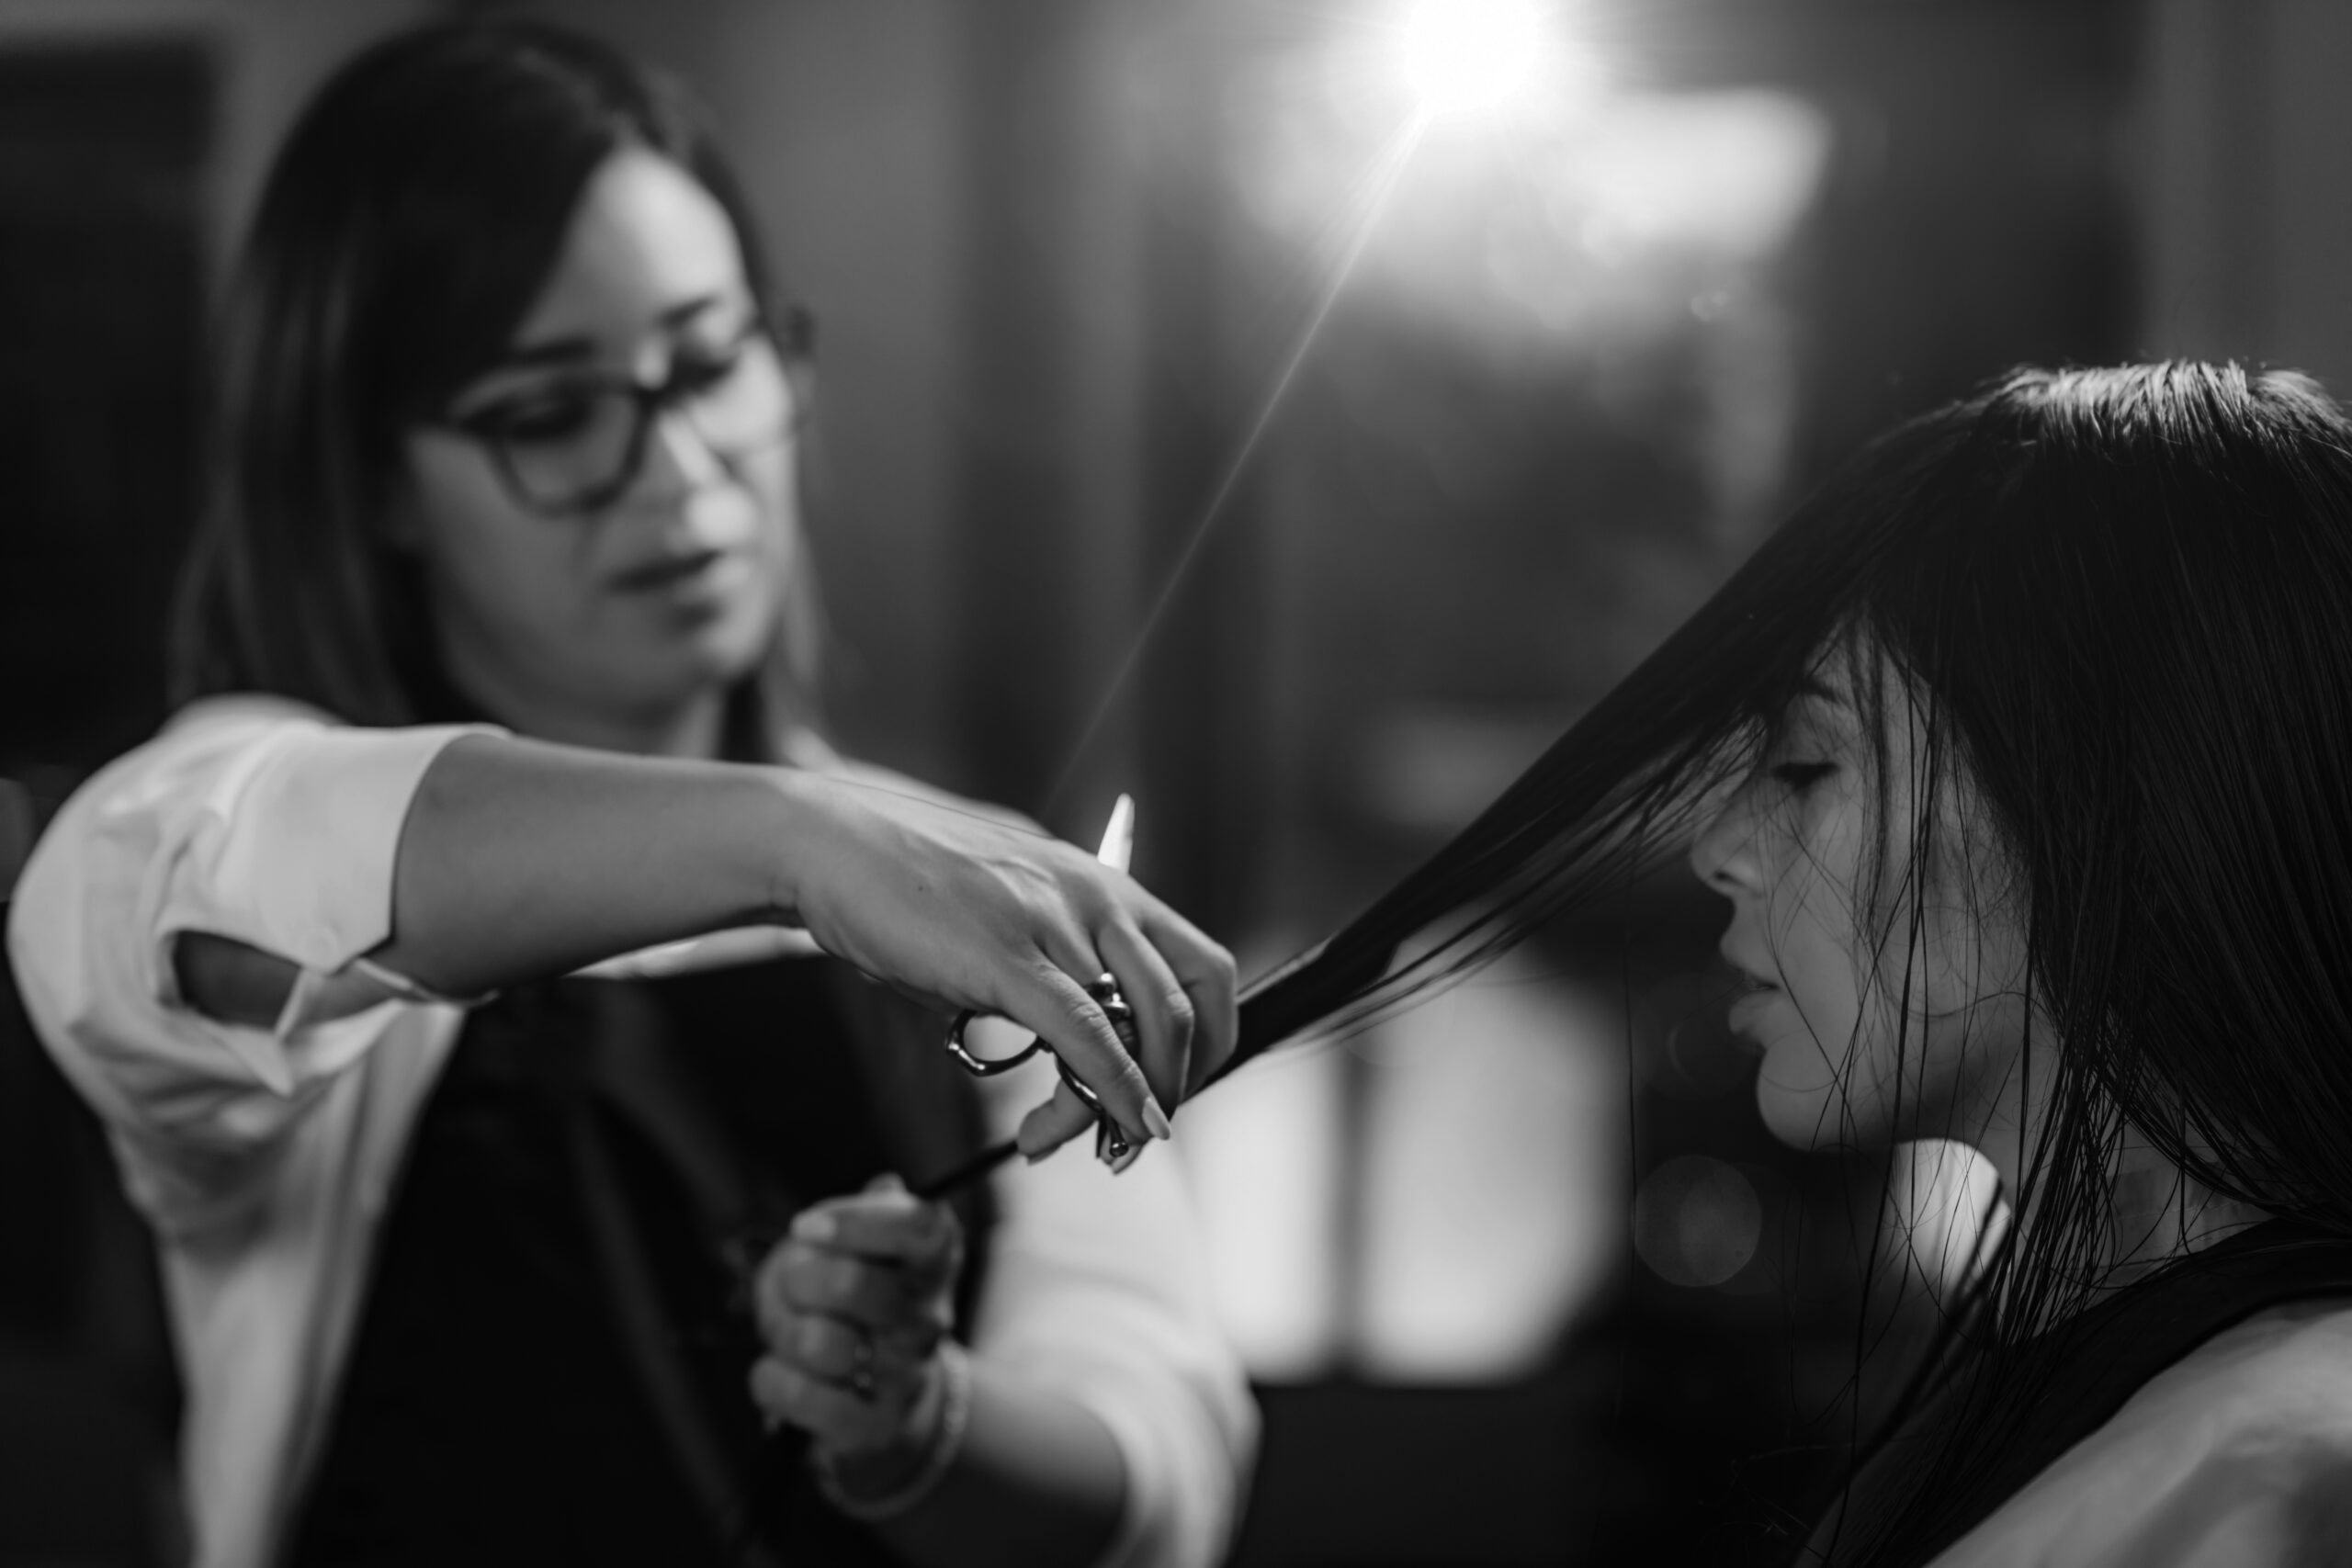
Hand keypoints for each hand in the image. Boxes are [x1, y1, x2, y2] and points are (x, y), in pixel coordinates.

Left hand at [747, 1177, 959, 1465]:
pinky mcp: (869, 1428)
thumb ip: (873, 1213)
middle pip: (852, 1284)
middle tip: (793, 1282)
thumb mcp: (866, 1247)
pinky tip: (781, 1371)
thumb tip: (885, 1186)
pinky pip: (797, 1395)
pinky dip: (771, 1379)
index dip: (854, 1221)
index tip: (806, 1226)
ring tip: (793, 1331)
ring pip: (817, 1342)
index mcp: (933, 1263)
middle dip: (800, 1278)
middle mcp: (928, 1319)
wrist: (883, 1402)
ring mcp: (902, 1377)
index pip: (917, 1226)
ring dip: (783, 1332)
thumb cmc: (860, 1304)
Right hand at [776, 773, 1237, 1155]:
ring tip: (1094, 1145)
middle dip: (1182, 1082)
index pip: (1204, 969)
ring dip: (1130, 1103)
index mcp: (1105, 888)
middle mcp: (1097, 898)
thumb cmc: (911, 887)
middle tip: (1141, 1131)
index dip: (1209, 1041)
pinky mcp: (1006, 956)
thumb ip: (1050, 974)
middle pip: (1188, 1004)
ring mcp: (1055, 923)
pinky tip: (1111, 1125)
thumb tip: (1070, 1053)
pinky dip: (1112, 1089)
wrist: (831, 843)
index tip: (1174, 1088)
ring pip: (1138, 1029)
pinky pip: (1084, 1034)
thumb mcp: (1009, 919)